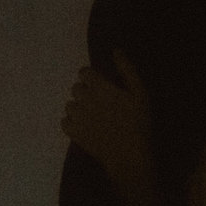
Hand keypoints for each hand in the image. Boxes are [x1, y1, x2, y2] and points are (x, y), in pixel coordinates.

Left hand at [62, 52, 151, 185]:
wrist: (130, 155)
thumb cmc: (138, 123)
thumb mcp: (140, 94)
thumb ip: (127, 70)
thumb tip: (116, 50)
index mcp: (99, 87)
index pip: (83, 72)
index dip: (92, 78)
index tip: (102, 87)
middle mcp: (83, 99)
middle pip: (76, 88)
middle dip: (87, 93)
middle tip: (102, 105)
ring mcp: (76, 117)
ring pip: (70, 105)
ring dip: (80, 108)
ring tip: (96, 118)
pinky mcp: (72, 132)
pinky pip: (65, 122)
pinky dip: (73, 124)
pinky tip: (87, 128)